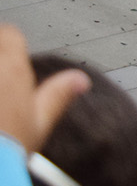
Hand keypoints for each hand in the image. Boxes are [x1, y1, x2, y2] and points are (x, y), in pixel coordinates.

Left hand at [0, 24, 89, 152]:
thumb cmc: (6, 150)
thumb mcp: (39, 124)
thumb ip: (58, 95)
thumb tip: (80, 80)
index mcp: (12, 69)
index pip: (9, 35)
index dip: (10, 41)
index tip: (10, 49)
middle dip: (1, 57)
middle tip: (5, 75)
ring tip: (2, 93)